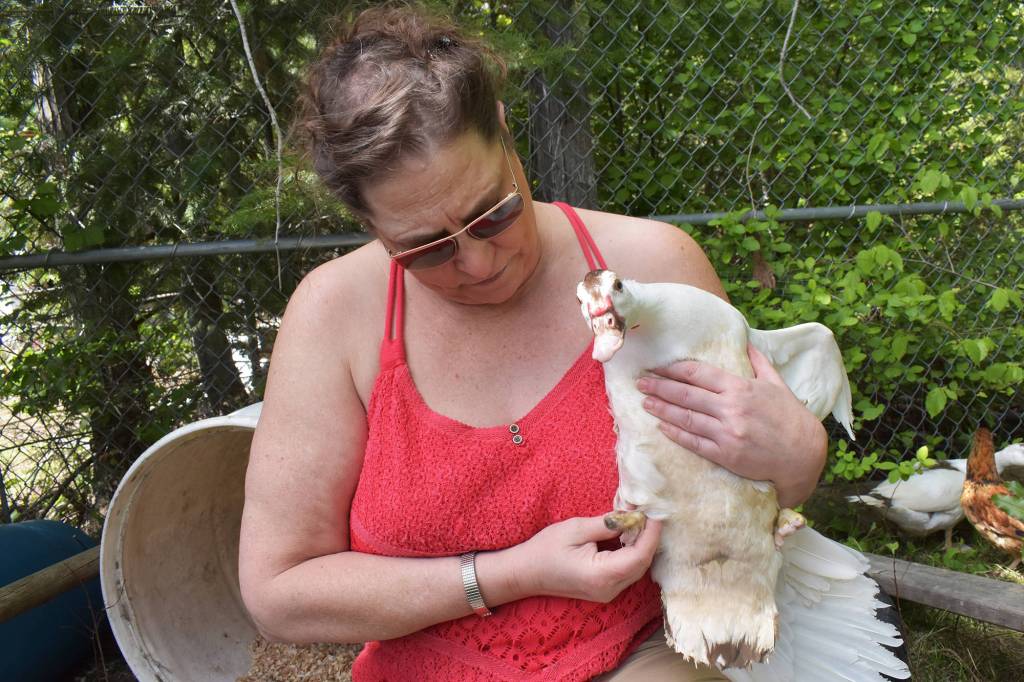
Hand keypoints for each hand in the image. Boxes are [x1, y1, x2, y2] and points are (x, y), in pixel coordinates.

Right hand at [512, 514, 661, 602]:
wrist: (526, 572)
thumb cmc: (546, 549)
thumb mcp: (577, 529)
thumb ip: (608, 523)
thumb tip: (632, 514)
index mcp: (602, 575)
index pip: (639, 555)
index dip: (651, 533)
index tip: (655, 512)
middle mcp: (609, 589)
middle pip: (642, 563)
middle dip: (649, 536)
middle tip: (648, 511)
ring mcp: (608, 592)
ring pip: (637, 568)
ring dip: (641, 543)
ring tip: (639, 519)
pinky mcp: (605, 589)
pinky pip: (627, 570)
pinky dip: (632, 551)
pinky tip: (628, 534)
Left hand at [635, 343, 825, 507]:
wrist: (803, 455)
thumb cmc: (790, 417)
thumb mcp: (777, 384)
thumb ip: (758, 362)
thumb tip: (746, 341)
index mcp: (741, 388)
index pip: (698, 374)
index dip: (673, 369)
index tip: (658, 367)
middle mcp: (731, 408)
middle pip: (686, 394)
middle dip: (660, 386)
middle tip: (640, 382)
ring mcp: (726, 433)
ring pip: (685, 418)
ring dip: (662, 408)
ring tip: (645, 402)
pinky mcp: (725, 455)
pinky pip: (694, 443)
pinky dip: (675, 434)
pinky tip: (662, 426)